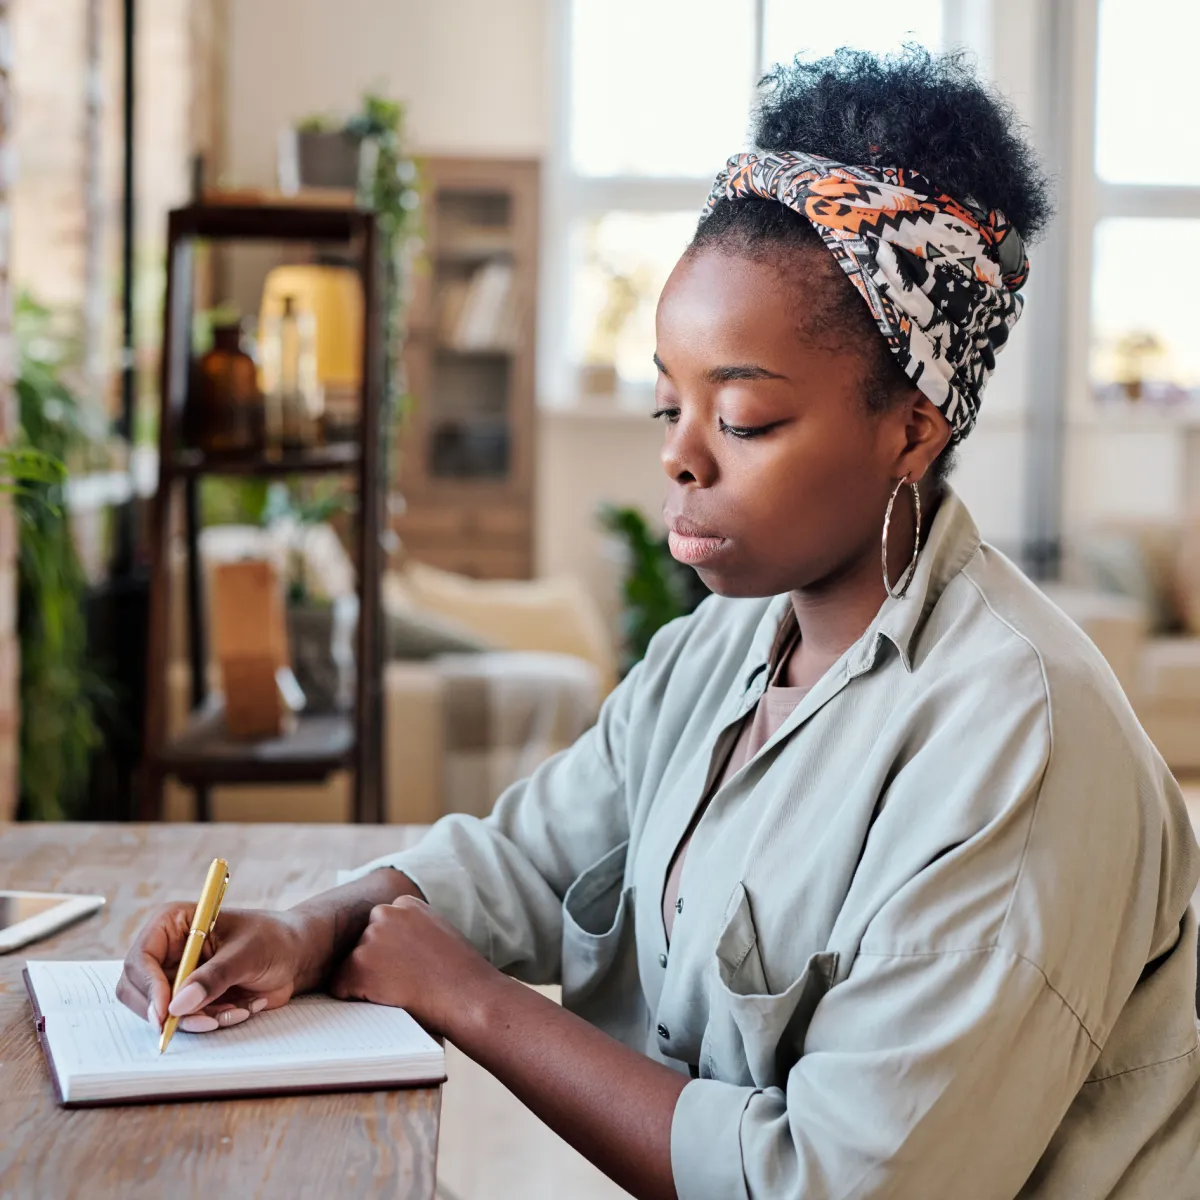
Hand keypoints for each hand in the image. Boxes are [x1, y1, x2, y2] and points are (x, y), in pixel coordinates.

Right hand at [117, 904, 307, 1033]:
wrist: (294, 955)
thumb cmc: (272, 940)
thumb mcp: (247, 953)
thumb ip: (214, 977)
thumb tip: (178, 1005)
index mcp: (174, 923)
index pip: (140, 958)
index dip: (149, 988)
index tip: (167, 1012)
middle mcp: (167, 950)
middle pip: (137, 990)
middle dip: (169, 1012)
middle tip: (203, 1022)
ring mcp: (175, 975)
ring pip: (160, 1011)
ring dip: (196, 1019)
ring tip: (235, 1009)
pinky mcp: (189, 997)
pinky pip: (184, 1020)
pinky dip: (209, 1021)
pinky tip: (239, 1008)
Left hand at [330, 896, 498, 1034]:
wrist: (470, 996)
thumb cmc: (461, 974)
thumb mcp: (439, 933)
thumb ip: (413, 929)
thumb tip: (393, 945)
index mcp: (406, 903)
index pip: (381, 926)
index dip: (392, 951)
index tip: (408, 965)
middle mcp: (386, 914)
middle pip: (363, 942)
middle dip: (375, 962)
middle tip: (404, 980)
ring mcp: (371, 938)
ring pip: (351, 964)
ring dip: (367, 980)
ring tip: (402, 991)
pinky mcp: (359, 965)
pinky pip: (340, 986)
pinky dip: (354, 997)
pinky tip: (386, 1000)